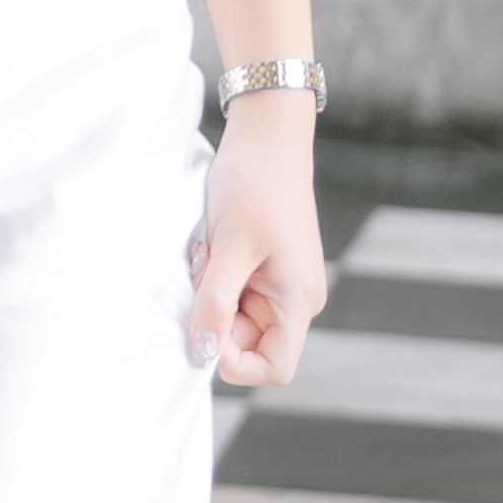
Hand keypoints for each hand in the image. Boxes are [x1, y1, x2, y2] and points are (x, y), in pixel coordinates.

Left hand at [189, 85, 322, 389]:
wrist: (266, 135)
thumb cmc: (254, 184)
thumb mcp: (229, 247)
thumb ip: (215, 303)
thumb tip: (203, 352)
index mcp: (299, 300)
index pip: (274, 368)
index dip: (236, 364)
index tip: (204, 332)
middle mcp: (296, 298)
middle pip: (249, 342)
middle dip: (216, 319)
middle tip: (202, 275)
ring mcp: (281, 283)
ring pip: (236, 316)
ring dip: (212, 296)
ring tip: (208, 254)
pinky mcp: (265, 267)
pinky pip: (234, 292)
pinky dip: (215, 279)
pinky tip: (211, 247)